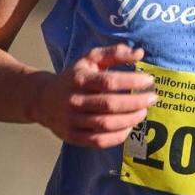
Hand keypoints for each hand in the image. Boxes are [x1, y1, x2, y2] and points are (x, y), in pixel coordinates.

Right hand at [33, 44, 156, 148]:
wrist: (42, 100)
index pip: (109, 82)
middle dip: (136, 102)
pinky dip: (118, 136)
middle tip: (152, 98)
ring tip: (144, 112)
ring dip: (130, 120)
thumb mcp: (90, 59)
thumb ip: (115, 53)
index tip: (149, 80)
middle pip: (110, 105)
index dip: (132, 82)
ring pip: (106, 125)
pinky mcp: (73, 137)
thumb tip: (140, 53)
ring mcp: (72, 121)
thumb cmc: (74, 77)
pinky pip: (99, 141)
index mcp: (79, 79)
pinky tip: (129, 127)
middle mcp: (74, 100)